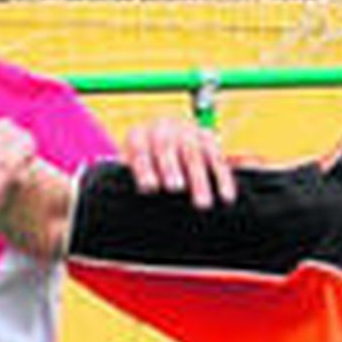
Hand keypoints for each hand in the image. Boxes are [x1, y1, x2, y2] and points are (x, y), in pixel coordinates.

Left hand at [119, 116, 236, 208]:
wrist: (165, 141)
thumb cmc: (143, 171)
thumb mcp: (128, 172)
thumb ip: (123, 185)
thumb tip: (115, 212)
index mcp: (138, 135)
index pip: (139, 148)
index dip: (144, 167)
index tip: (149, 188)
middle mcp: (162, 129)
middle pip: (167, 148)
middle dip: (172, 169)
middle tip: (175, 189)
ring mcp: (187, 132)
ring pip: (194, 155)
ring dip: (200, 180)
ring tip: (202, 204)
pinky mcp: (208, 140)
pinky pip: (218, 160)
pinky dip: (223, 179)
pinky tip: (226, 197)